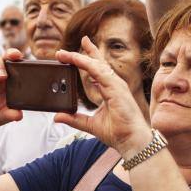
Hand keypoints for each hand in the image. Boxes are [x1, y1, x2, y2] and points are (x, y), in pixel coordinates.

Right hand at [0, 49, 23, 133]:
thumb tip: (19, 115)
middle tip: (14, 67)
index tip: (21, 57)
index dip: (18, 57)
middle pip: (3, 56)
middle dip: (8, 56)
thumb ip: (11, 114)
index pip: (15, 62)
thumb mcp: (4, 115)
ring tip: (2, 78)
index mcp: (10, 79)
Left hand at [54, 37, 151, 158]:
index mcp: (110, 90)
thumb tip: (58, 116)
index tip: (74, 51)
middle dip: (82, 53)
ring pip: (96, 65)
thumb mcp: (90, 125)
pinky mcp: (116, 88)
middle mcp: (114, 84)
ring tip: (63, 54)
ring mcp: (116, 85)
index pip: (97, 70)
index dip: (87, 58)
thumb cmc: (119, 133)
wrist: (131, 141)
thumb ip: (74, 119)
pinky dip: (87, 64)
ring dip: (79, 58)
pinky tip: (76, 60)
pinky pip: (99, 72)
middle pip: (97, 63)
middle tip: (62, 50)